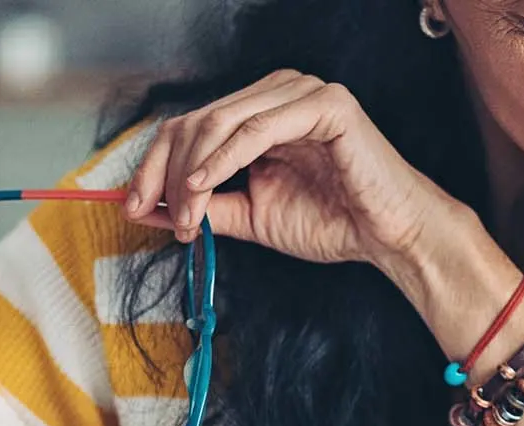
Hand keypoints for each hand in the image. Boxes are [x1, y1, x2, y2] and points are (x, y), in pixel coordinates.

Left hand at [124, 69, 470, 270]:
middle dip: (166, 171)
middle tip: (156, 216)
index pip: (190, 124)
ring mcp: (304, 91)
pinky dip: (223, 158)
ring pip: (220, 121)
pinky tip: (203, 188)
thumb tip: (145, 207)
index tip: (132, 206)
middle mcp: (280, 90)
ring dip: (193, 173)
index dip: (154, 164)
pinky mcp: (326, 105)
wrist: (391, 236)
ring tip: (186, 215)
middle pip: (196, 118)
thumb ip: (206, 206)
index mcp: (262, 109)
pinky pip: (258, 127)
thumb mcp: (253, 215)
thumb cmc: (334, 221)